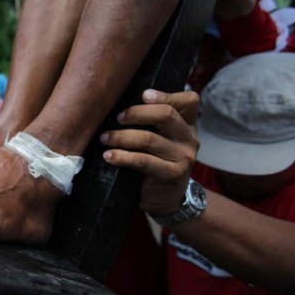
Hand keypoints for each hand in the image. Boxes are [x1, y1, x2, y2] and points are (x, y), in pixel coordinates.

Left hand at [100, 89, 199, 214]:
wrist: (167, 199)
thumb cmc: (156, 163)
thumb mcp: (162, 140)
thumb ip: (153, 122)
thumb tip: (120, 103)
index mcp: (188, 125)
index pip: (188, 100)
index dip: (166, 94)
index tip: (143, 95)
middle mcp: (190, 139)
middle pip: (166, 115)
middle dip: (136, 113)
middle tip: (117, 118)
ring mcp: (183, 157)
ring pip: (149, 139)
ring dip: (121, 137)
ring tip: (104, 138)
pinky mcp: (172, 175)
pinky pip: (143, 161)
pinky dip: (122, 157)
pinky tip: (108, 156)